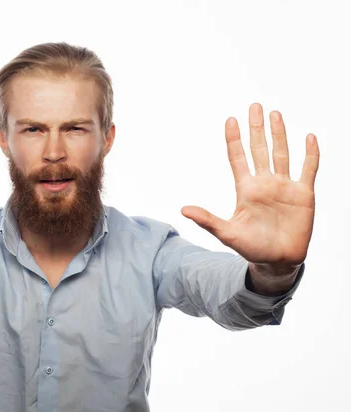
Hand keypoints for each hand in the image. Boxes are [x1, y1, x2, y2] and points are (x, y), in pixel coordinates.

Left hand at [181, 103, 319, 269]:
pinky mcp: (303, 194)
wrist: (277, 261)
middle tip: (254, 106)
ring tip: (275, 114)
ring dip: (280, 134)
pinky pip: (308, 169)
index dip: (234, 140)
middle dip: (257, 128)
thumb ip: (207, 220)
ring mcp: (284, 187)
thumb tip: (183, 210)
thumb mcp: (227, 233)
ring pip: (282, 154)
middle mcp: (264, 183)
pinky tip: (308, 137)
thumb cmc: (251, 248)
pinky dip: (310, 154)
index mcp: (246, 189)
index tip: (230, 120)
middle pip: (259, 149)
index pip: (238, 158)